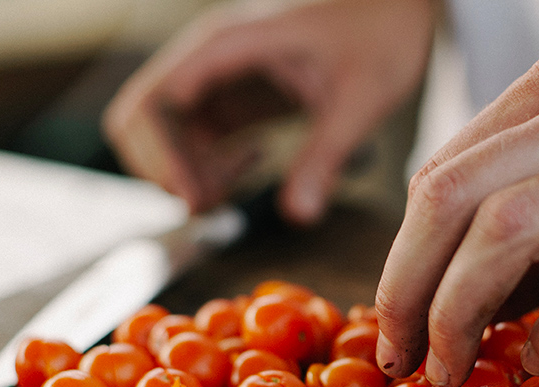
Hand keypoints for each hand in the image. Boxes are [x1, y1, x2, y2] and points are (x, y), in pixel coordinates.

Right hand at [102, 0, 435, 222]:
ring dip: (186, 172)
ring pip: (165, 134)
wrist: (396, 7)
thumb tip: (299, 213)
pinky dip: (207, 165)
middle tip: (212, 204)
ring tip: (235, 190)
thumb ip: (326, 155)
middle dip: (165, 170)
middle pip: (142, 119)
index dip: (163, 157)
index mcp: (227, 45)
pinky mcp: (235, 96)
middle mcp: (210, 58)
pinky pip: (195, 137)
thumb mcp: (359, 98)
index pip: (157, 101)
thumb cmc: (382, 30)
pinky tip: (251, 166)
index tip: (197, 199)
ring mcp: (218, 77)